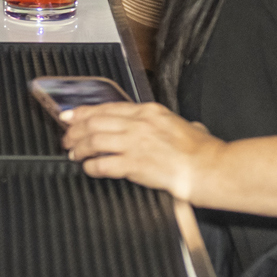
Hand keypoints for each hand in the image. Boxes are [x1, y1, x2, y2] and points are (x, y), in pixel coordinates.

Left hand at [60, 102, 224, 202]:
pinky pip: (104, 164)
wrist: (211, 168)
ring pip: (95, 140)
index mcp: (149, 111)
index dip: (84, 112)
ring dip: (79, 148)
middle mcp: (139, 124)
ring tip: (73, 153)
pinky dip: (91, 166)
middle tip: (66, 137)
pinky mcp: (135, 165)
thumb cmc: (203, 151)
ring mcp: (135, 144)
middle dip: (76, 130)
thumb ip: (170, 124)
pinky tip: (88, 168)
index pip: (107, 107)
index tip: (71, 116)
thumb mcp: (185, 125)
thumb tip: (175, 126)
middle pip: (95, 122)